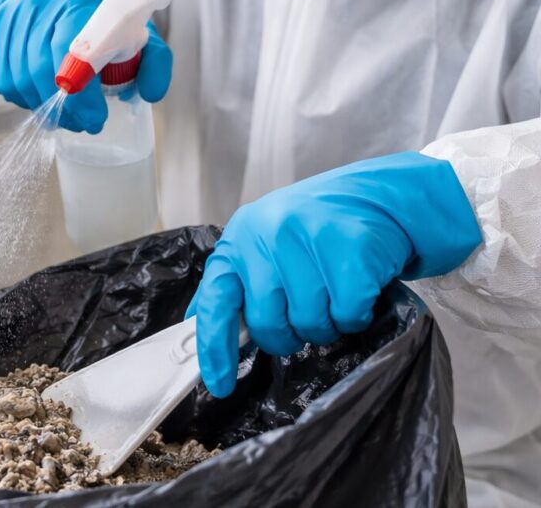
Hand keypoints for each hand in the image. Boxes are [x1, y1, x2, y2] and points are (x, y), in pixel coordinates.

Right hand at [0, 0, 171, 132]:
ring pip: (22, 79)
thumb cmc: (91, 10)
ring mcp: (10, 17)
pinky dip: (25, 100)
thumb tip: (151, 94)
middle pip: (44, 69)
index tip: (96, 117)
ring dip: (44, 109)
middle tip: (84, 124)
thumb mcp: (133, 24)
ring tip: (66, 119)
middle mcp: (38, 2)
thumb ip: (154, 57)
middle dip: (66, 108)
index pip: (75, 50)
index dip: (84, 93)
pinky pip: (5, 80)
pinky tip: (42, 101)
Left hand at [188, 152, 480, 396]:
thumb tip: (202, 328)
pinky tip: (358, 288)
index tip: (220, 384)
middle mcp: (268, 235)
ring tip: (334, 292)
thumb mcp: (265, 246)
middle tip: (305, 314)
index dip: (215, 348)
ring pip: (309, 324)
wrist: (381, 198)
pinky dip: (356, 314)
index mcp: (241, 238)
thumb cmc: (318, 231)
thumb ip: (238, 285)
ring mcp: (309, 240)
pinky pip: (348, 315)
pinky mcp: (351, 251)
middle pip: (267, 324)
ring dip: (326, 322)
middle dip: (287, 334)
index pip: (216, 302)